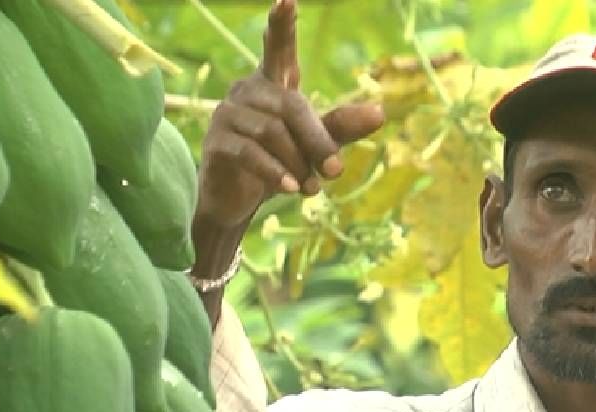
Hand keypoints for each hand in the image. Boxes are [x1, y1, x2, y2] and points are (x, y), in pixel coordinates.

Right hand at [195, 0, 385, 228]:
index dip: (282, 26)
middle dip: (317, 140)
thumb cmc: (281, 163)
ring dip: (298, 163)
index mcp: (273, 85)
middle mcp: (247, 91)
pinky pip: (251, 153)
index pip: (278, 50)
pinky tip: (290, 189)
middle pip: (291, 106)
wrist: (237, 202)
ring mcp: (228, 114)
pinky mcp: (216, 142)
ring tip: (310, 189)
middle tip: (336, 171)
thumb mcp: (316, 145)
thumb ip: (342, 127)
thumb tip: (379, 112)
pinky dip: (275, 172)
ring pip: (272, 132)